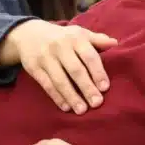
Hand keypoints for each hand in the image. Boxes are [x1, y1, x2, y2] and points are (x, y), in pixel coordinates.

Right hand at [0, 20, 117, 113]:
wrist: (29, 34)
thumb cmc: (63, 38)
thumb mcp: (80, 34)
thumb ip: (97, 40)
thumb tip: (115, 43)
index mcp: (75, 38)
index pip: (89, 56)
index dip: (97, 72)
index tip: (105, 88)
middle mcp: (60, 47)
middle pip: (75, 70)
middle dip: (87, 87)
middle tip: (97, 103)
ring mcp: (45, 58)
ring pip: (60, 80)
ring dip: (71, 96)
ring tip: (82, 110)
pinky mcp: (34, 68)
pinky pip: (46, 84)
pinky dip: (57, 97)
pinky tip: (66, 107)